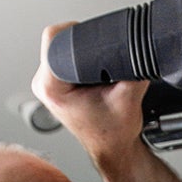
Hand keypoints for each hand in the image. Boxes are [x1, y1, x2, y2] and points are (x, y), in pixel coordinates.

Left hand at [31, 22, 148, 173]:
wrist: (114, 150)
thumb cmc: (114, 134)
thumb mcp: (129, 97)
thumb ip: (134, 68)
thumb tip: (138, 43)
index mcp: (52, 87)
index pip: (55, 38)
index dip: (78, 31)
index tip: (96, 42)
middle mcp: (44, 84)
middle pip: (57, 39)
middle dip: (83, 43)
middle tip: (100, 64)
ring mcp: (47, 84)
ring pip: (60, 47)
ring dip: (82, 52)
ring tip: (96, 73)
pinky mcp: (55, 83)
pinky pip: (64, 56)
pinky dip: (81, 59)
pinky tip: (92, 74)